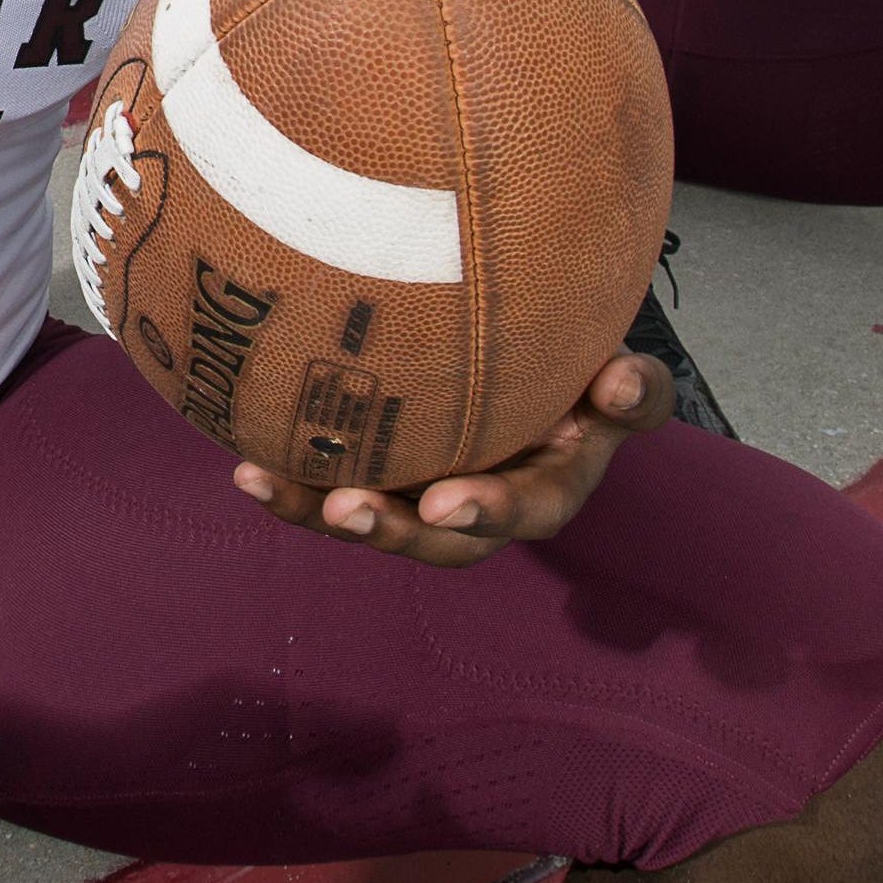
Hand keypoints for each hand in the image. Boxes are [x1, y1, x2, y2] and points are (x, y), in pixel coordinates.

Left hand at [234, 340, 666, 564]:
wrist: (542, 345)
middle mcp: (492, 499)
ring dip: (327, 514)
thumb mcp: (622, 371)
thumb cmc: (586, 356)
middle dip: (394, 529)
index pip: (537, 507)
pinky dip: (294, 488)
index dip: (493, 509)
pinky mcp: (386, 475)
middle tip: (348, 510)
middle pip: (446, 538)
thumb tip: (621, 383)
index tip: (445, 502)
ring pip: (383, 521)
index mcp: (554, 480)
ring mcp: (434, 492)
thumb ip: (636, 389)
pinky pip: (338, 491)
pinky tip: (246, 470)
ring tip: (268, 486)